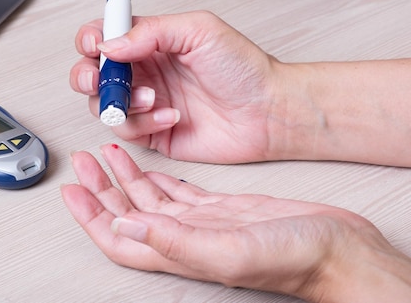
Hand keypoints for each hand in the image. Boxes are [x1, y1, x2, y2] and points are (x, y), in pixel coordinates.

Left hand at [61, 144, 410, 301]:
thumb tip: (124, 227)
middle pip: (129, 214)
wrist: (340, 249)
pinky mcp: (222, 208)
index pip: (120, 237)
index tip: (71, 190)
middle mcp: (187, 238)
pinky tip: (149, 166)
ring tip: (108, 153)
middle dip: (102, 189)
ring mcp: (204, 222)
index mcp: (182, 251)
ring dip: (127, 178)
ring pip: (151, 200)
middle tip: (83, 162)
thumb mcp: (232, 248)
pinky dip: (159, 178)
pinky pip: (178, 193)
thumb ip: (176, 241)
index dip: (91, 217)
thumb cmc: (297, 256)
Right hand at [69, 11, 279, 163]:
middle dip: (87, 75)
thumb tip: (110, 44)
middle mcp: (143, 71)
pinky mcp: (152, 132)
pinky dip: (143, 122)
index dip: (91, 39)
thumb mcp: (199, 31)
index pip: (105, 36)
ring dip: (119, 100)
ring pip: (103, 103)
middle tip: (102, 78)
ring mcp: (145, 103)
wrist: (267, 112)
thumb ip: (151, 31)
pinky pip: (126, 130)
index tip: (96, 44)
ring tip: (151, 96)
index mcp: (151, 42)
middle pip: (91, 72)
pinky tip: (170, 116)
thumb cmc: (243, 68)